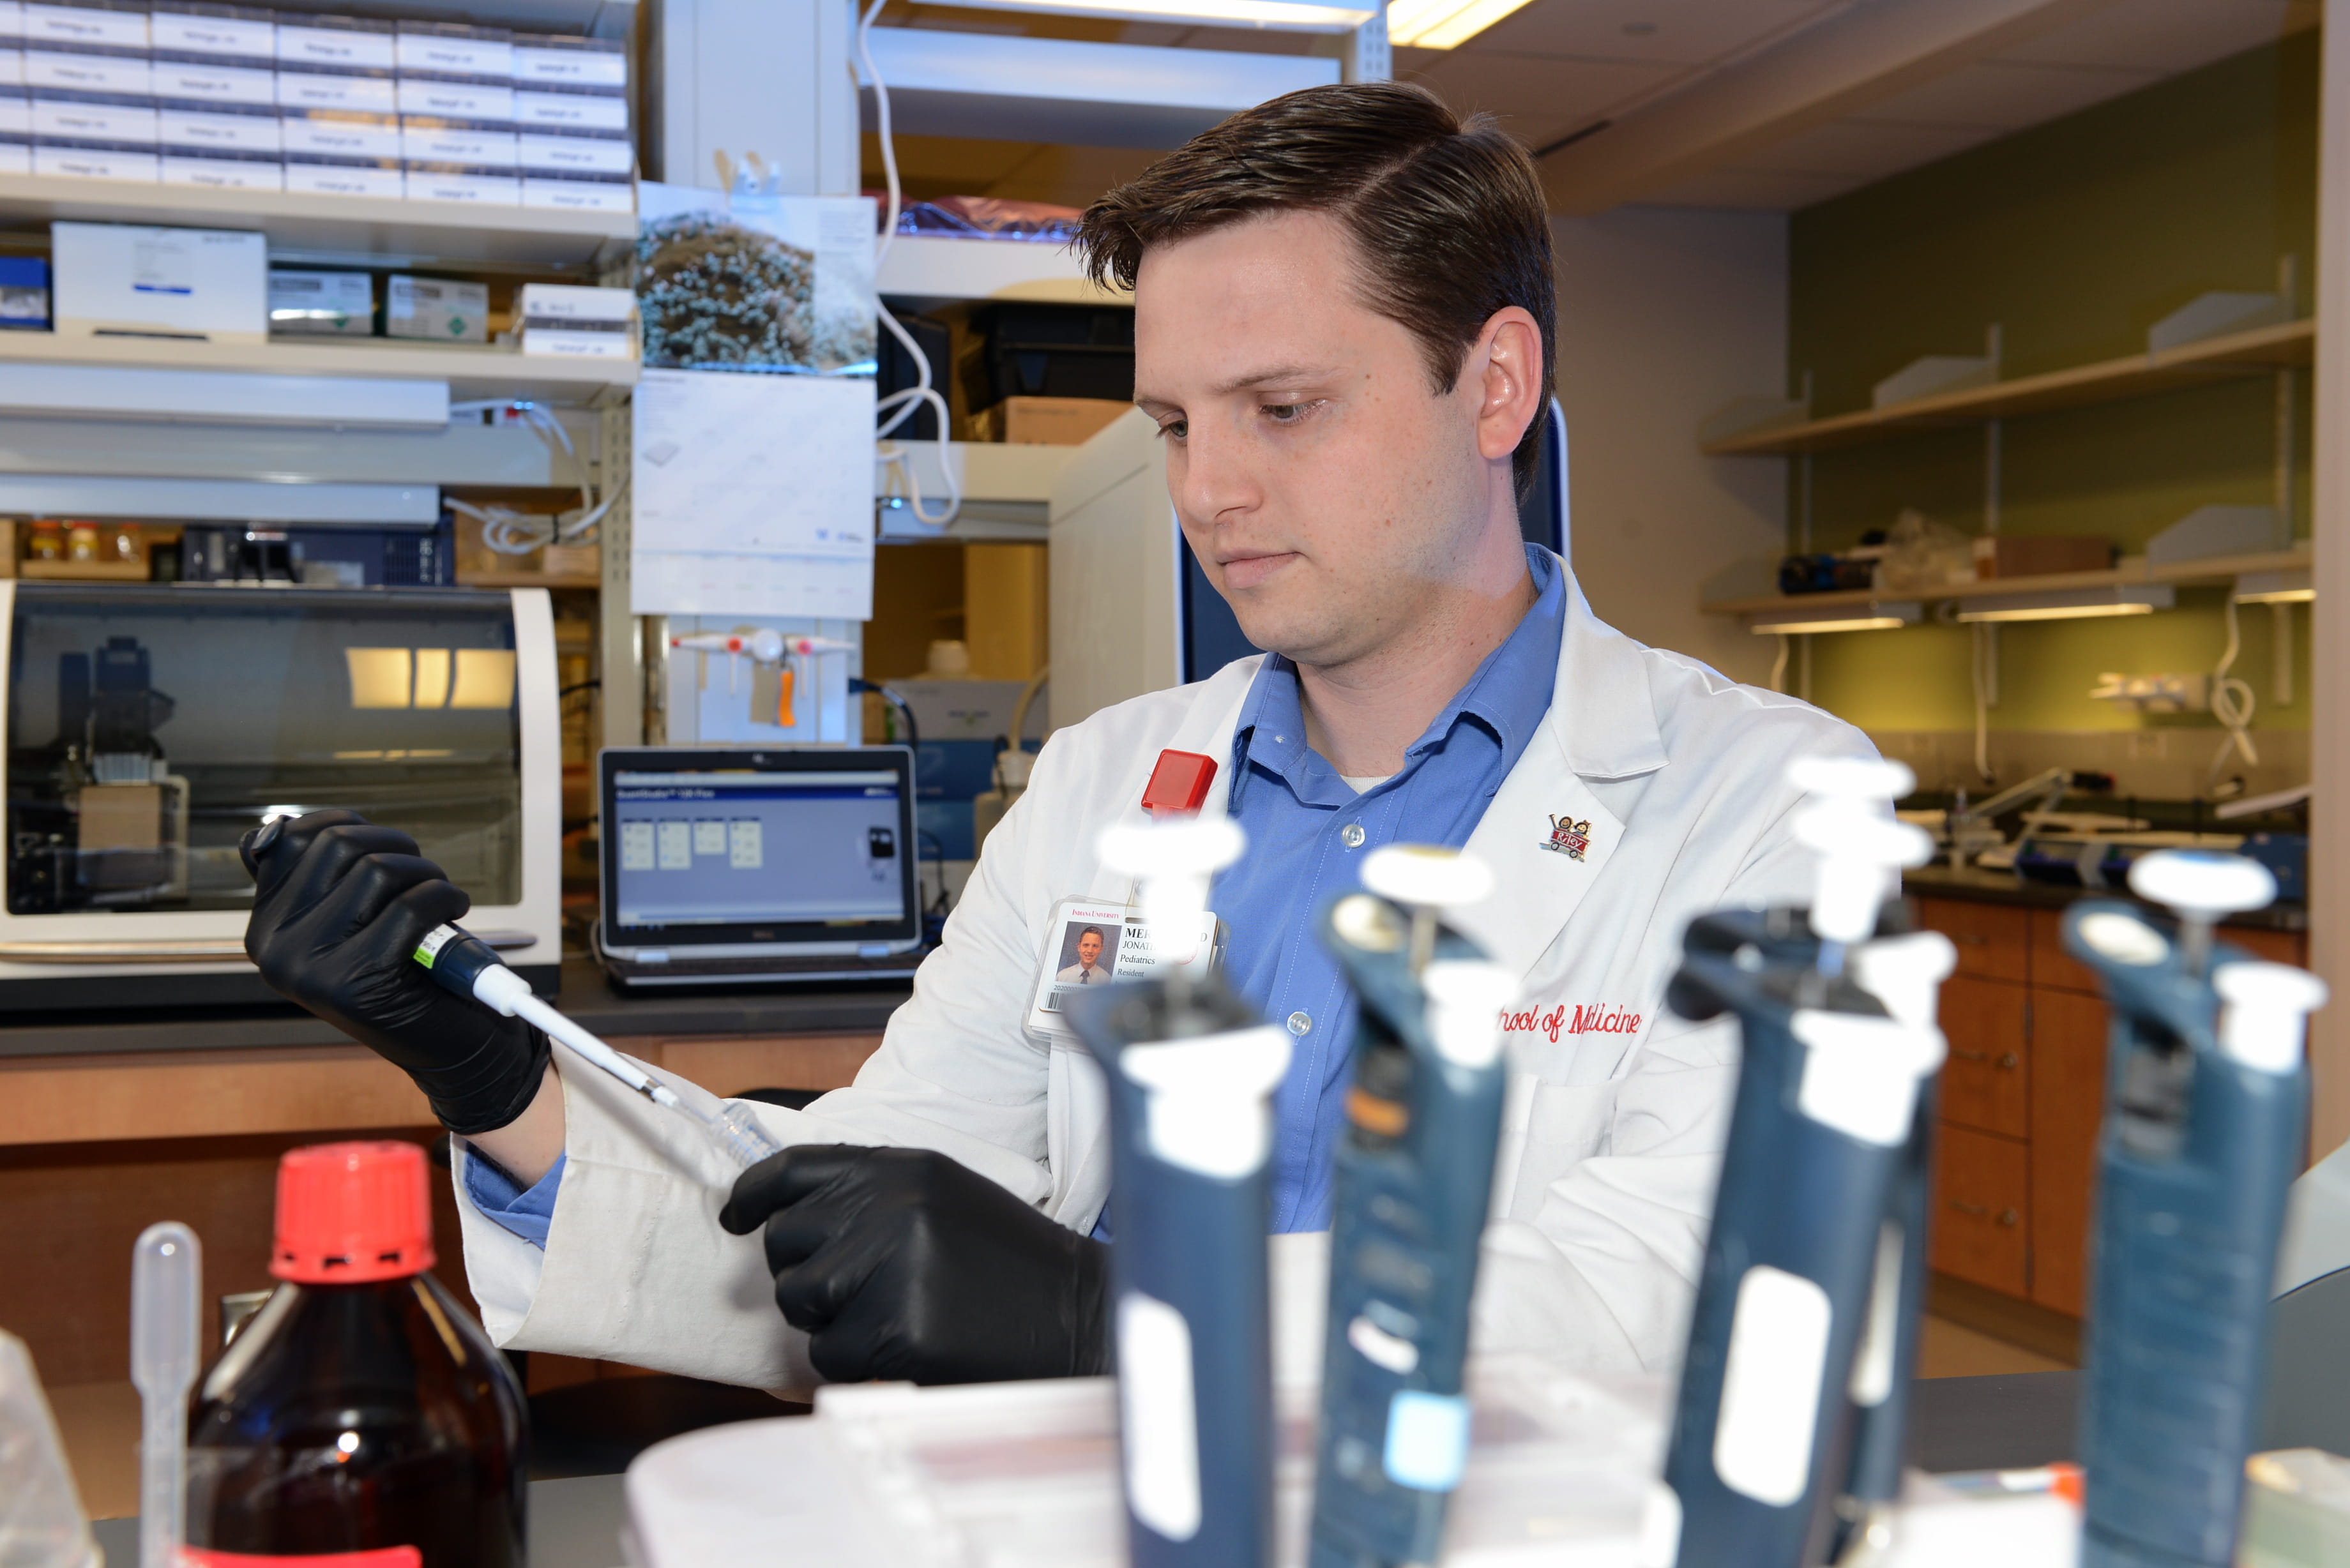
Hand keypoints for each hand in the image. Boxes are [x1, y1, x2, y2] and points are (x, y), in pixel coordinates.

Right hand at [243, 810, 547, 1135]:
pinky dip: (445, 900)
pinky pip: (411, 907)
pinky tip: (451, 916)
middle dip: (397, 847)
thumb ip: (316, 877)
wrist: (450, 1045)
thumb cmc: (407, 969)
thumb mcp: (349, 919)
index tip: (382, 847)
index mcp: (267, 925)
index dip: (348, 825)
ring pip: (378, 871)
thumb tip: (279, 827)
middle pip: (339, 844)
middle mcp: (275, 947)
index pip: (291, 838)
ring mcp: (311, 969)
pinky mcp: (357, 983)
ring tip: (438, 899)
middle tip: (422, 876)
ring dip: (426, 874)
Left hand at [719, 1145, 1108, 1384]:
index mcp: (904, 1167)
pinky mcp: (895, 1328)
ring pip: (798, 1299)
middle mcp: (891, 1206)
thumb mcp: (946, 1199)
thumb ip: (874, 1195)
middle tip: (857, 1292)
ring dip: (828, 1320)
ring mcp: (891, 1265)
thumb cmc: (1009, 1265)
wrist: (1077, 1317)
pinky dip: (855, 1362)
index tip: (735, 1217)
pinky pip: (828, 1355)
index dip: (753, 1194)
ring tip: (888, 1318)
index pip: (795, 1168)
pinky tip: (904, 1349)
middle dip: (805, 1272)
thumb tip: (787, 1213)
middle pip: (786, 1240)